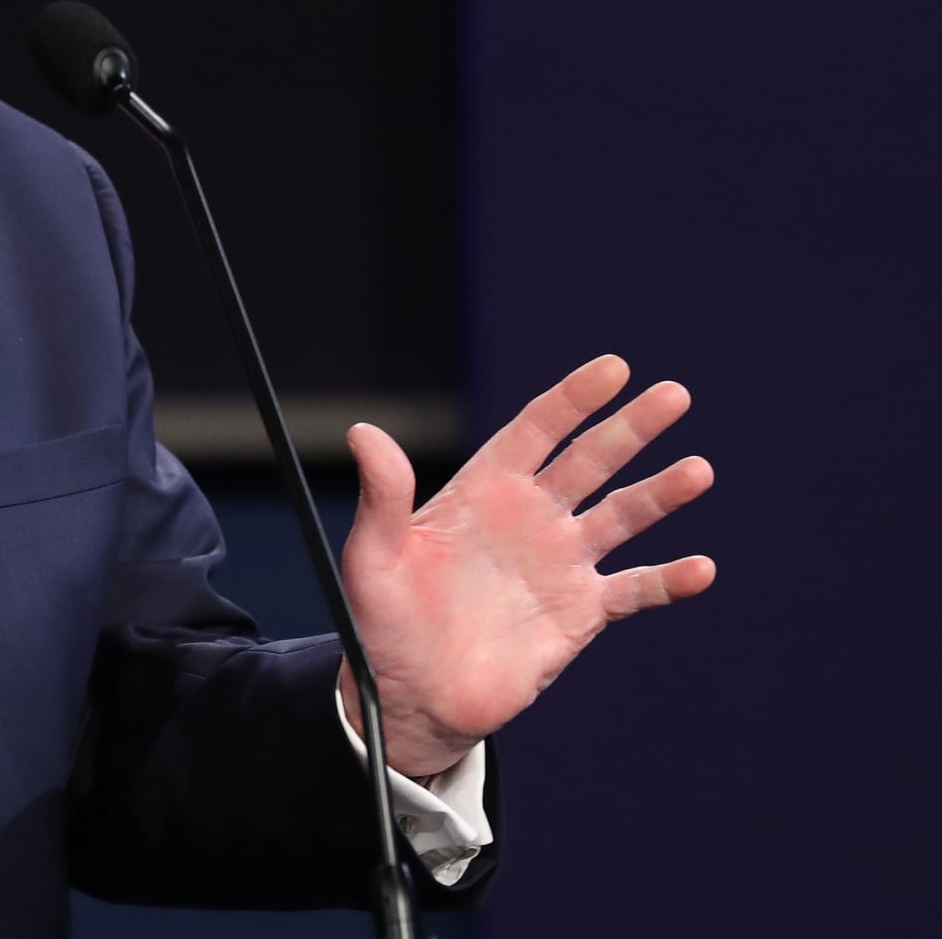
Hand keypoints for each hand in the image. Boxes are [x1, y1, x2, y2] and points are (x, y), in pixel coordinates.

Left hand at [338, 355, 714, 777]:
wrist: (411, 696)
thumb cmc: (383, 621)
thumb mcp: (374, 556)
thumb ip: (381, 496)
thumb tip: (364, 432)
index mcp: (483, 491)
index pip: (536, 431)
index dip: (573, 398)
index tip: (613, 368)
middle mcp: (530, 517)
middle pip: (590, 461)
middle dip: (631, 428)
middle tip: (673, 395)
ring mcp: (560, 563)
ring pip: (621, 516)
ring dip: (660, 494)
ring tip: (698, 470)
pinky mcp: (580, 613)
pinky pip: (633, 591)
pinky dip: (668, 581)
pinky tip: (700, 568)